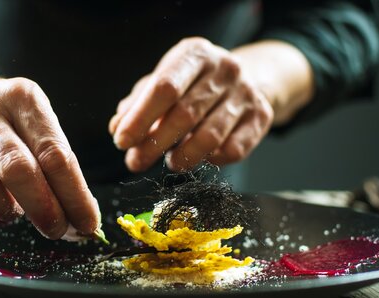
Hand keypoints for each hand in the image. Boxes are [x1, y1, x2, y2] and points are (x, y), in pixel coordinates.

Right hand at [0, 77, 99, 238]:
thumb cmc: (12, 125)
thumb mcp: (39, 128)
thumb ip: (58, 169)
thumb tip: (79, 220)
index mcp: (23, 98)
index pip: (54, 154)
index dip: (73, 195)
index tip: (87, 223)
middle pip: (17, 169)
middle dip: (43, 208)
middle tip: (57, 230)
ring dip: (5, 210)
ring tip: (16, 210)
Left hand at [109, 37, 273, 171]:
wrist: (246, 80)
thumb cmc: (192, 85)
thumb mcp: (163, 83)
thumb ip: (137, 105)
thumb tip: (117, 128)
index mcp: (195, 54)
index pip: (164, 87)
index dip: (140, 118)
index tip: (121, 141)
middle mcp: (225, 69)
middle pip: (185, 114)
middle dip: (155, 144)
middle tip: (135, 162)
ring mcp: (246, 93)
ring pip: (210, 137)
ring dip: (183, 157)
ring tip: (170, 163)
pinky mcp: (261, 117)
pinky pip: (233, 150)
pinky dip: (211, 160)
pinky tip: (200, 158)